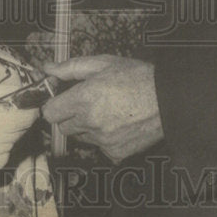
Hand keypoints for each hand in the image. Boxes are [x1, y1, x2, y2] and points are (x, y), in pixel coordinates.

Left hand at [42, 55, 162, 162]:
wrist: (168, 99)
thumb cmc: (138, 77)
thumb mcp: (103, 63)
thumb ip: (70, 68)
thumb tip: (48, 69)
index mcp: (84, 98)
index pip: (50, 112)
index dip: (54, 105)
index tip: (61, 100)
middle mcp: (90, 122)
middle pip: (63, 126)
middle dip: (71, 115)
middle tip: (88, 103)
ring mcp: (103, 140)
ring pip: (81, 137)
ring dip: (87, 127)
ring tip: (107, 112)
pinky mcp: (115, 152)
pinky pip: (99, 148)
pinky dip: (104, 139)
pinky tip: (118, 124)